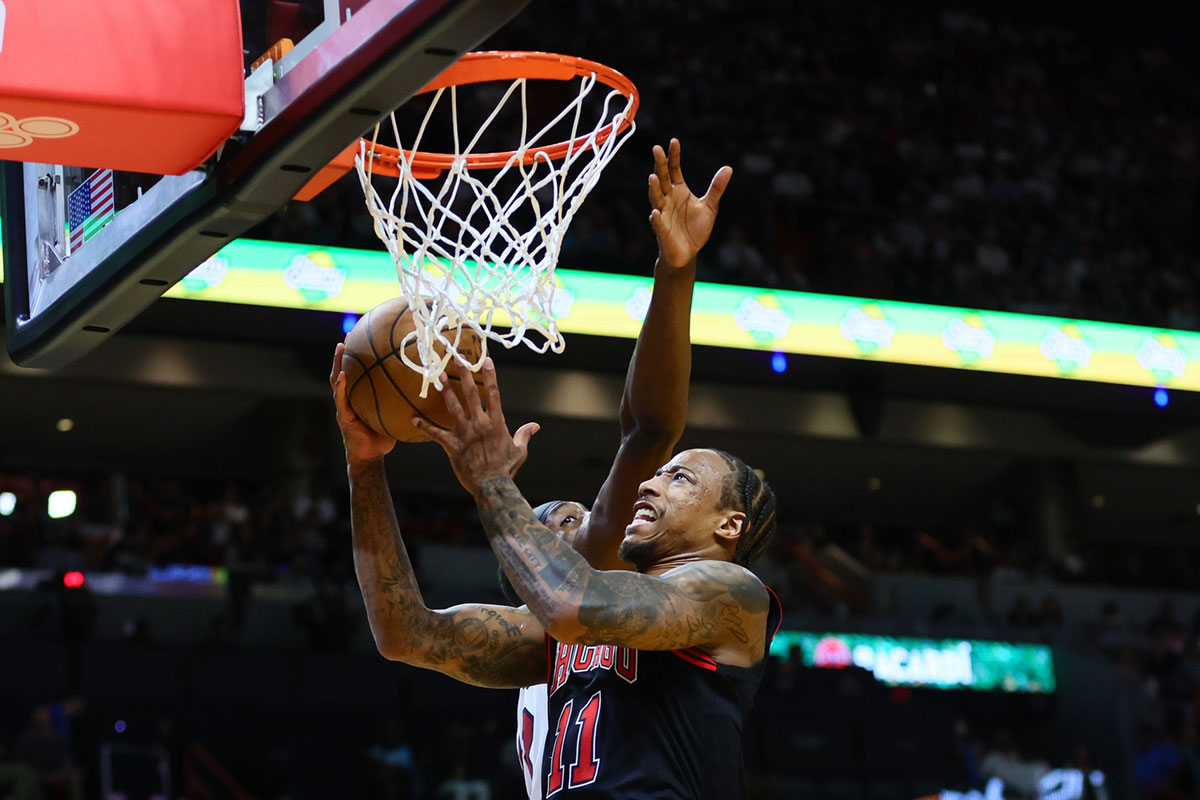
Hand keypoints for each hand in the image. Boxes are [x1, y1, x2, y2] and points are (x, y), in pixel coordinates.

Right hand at [331, 342, 395, 469]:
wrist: (371, 456)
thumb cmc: (384, 436)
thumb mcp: (394, 415)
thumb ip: (402, 402)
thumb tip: (426, 388)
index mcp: (360, 396)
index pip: (358, 373)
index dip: (358, 357)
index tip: (362, 339)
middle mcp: (350, 398)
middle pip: (345, 370)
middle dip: (344, 353)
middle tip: (348, 335)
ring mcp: (344, 406)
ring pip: (337, 380)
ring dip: (338, 363)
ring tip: (340, 347)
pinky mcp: (343, 415)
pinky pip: (341, 398)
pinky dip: (341, 386)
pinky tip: (343, 375)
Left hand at [414, 358, 539, 496]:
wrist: (491, 486)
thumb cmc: (506, 469)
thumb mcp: (519, 450)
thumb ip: (524, 434)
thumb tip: (536, 426)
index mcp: (496, 422)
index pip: (493, 393)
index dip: (490, 375)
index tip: (486, 359)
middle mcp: (479, 423)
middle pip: (470, 393)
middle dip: (464, 374)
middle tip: (457, 359)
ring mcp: (464, 433)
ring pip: (453, 407)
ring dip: (446, 390)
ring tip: (439, 376)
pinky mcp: (452, 445)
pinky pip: (436, 433)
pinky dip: (424, 426)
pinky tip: (413, 419)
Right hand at [648, 138, 732, 269]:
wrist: (688, 253)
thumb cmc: (696, 228)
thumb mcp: (710, 206)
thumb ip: (716, 188)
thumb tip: (728, 168)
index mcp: (679, 190)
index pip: (675, 169)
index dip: (674, 156)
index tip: (674, 141)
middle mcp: (668, 199)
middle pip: (662, 179)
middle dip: (659, 165)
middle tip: (656, 149)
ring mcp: (663, 214)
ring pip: (656, 199)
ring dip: (653, 189)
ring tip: (652, 176)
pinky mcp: (662, 231)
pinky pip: (658, 224)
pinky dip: (656, 219)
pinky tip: (655, 213)